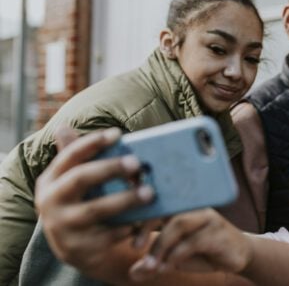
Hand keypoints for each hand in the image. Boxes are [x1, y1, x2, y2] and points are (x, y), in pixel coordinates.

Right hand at [35, 126, 154, 277]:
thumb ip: (74, 157)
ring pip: (96, 209)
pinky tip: (145, 219)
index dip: (92, 143)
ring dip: (125, 199)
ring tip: (150, 192)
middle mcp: (51, 203)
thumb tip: (63, 127)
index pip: (70, 156)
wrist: (76, 250)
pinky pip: (110, 234)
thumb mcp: (72, 183)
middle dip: (109, 168)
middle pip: (80, 179)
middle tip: (137, 162)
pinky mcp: (81, 248)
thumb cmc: (81, 203)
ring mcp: (64, 227)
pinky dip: (129, 226)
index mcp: (50, 181)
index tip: (118, 133)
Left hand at [129, 209, 252, 281]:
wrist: (238, 256)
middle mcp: (192, 207)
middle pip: (164, 207)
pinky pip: (193, 240)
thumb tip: (133, 273)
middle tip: (135, 247)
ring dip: (161, 245)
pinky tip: (169, 266)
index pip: (154, 202)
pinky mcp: (218, 232)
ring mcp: (207, 217)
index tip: (119, 225)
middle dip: (146, 226)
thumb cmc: (203, 251)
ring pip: (178, 223)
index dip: (136, 210)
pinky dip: (177, 255)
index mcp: (179, 207)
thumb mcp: (174, 258)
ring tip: (151, 264)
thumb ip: (154, 263)